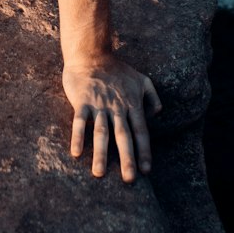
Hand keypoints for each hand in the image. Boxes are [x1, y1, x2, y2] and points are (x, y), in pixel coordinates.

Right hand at [61, 54, 160, 181]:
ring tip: (99, 173)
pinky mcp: (82, 101)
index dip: (144, 151)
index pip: (141, 131)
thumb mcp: (141, 79)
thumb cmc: (116, 68)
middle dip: (127, 158)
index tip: (147, 170)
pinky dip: (78, 137)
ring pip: (101, 132)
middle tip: (129, 179)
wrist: (90, 53)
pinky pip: (79, 121)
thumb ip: (152, 96)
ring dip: (100, 153)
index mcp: (132, 104)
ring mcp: (99, 105)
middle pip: (123, 136)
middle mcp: (117, 107)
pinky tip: (76, 153)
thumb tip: (157, 114)